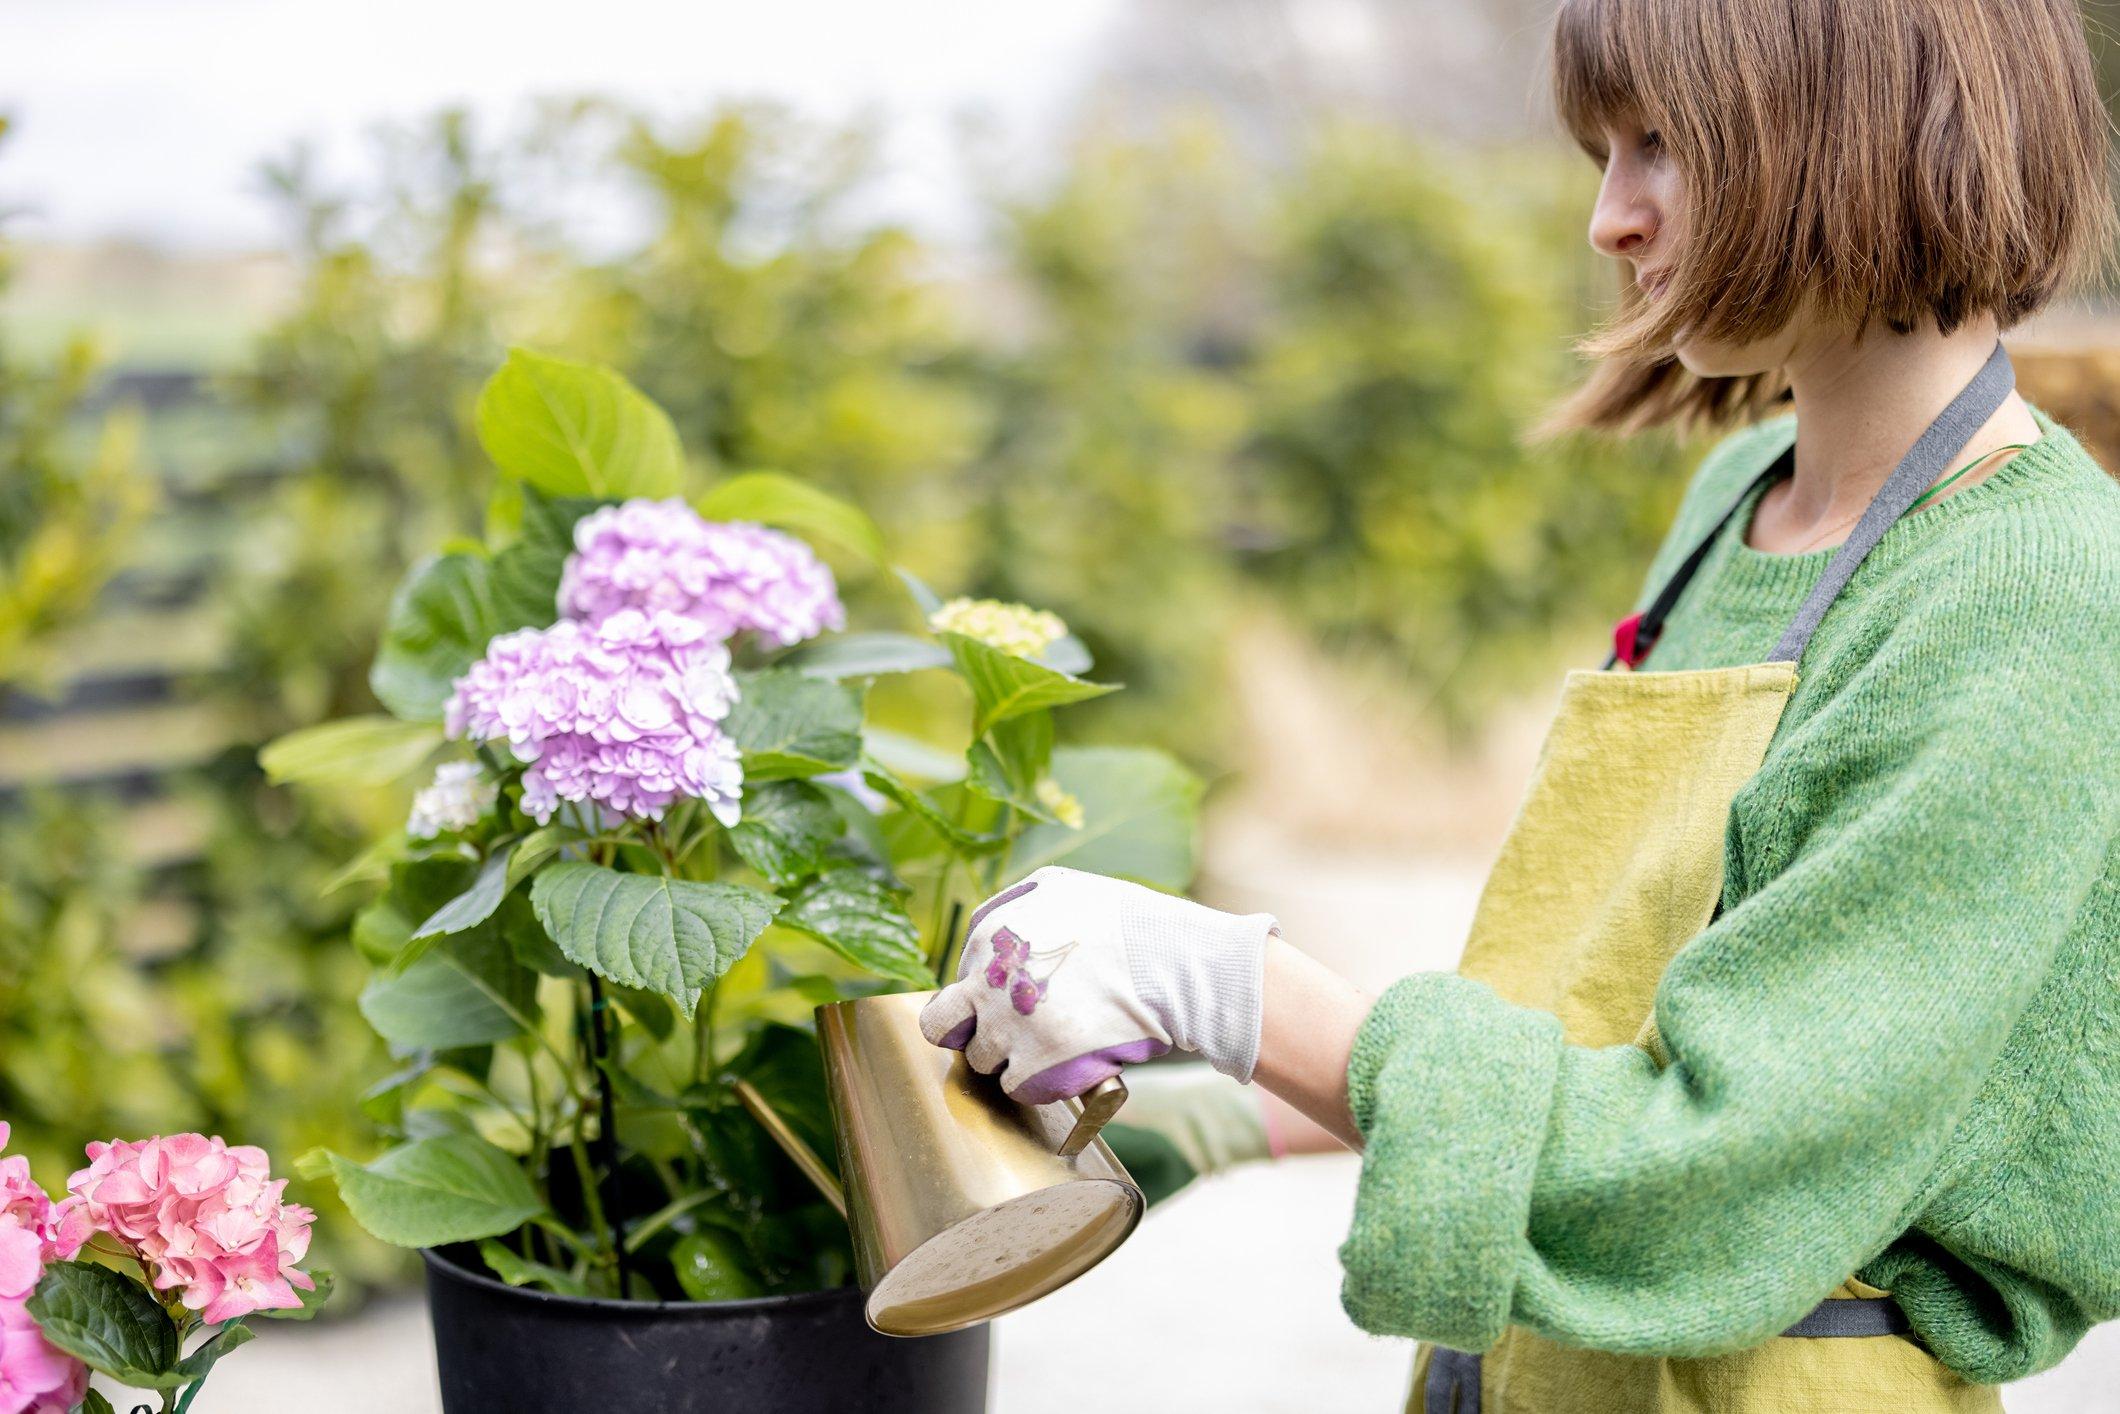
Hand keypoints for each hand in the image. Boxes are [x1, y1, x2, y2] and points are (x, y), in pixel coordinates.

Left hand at [917, 865, 1278, 1101]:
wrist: (1177, 964)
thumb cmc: (1128, 924)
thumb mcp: (1061, 888)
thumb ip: (1015, 910)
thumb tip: (993, 937)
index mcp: (990, 934)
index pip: (958, 980)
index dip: (986, 995)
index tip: (1014, 1001)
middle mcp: (988, 980)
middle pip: (942, 1027)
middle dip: (969, 1033)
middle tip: (1005, 1034)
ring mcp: (1009, 1025)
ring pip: (982, 1061)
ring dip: (1012, 1058)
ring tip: (1054, 1044)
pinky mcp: (1036, 1066)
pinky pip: (1017, 1088)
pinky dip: (1041, 1083)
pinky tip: (1068, 1063)